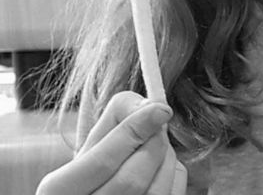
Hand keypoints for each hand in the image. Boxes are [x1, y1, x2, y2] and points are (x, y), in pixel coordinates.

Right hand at [36, 91, 187, 194]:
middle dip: (154, 143)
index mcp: (58, 192)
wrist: (101, 192)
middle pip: (132, 179)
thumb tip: (152, 107)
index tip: (162, 109)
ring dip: (166, 157)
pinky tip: (160, 166)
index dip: (136, 130)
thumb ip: (118, 113)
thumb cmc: (96, 166)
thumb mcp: (93, 141)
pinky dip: (172, 173)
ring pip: (156, 191)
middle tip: (158, 126)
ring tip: (156, 146)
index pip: (103, 161)